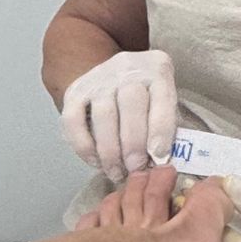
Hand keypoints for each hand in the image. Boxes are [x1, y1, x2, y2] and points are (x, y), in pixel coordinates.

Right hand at [59, 47, 178, 182]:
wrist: (118, 75)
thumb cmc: (149, 99)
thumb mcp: (166, 104)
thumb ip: (167, 128)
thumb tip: (160, 162)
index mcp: (157, 69)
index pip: (162, 98)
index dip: (161, 130)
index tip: (159, 158)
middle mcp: (128, 68)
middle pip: (131, 103)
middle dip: (134, 144)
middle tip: (136, 169)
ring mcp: (98, 78)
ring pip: (103, 114)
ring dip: (110, 150)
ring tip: (117, 172)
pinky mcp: (75, 91)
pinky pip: (73, 120)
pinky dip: (83, 145)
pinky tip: (96, 162)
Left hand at [73, 165, 226, 236]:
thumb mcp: (206, 236)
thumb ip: (212, 205)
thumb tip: (217, 183)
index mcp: (163, 221)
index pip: (164, 194)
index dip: (165, 181)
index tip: (168, 171)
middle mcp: (135, 226)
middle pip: (137, 198)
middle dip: (143, 184)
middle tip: (147, 174)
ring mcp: (109, 237)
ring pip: (112, 208)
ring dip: (118, 197)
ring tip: (122, 192)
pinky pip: (90, 227)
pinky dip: (94, 219)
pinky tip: (95, 218)